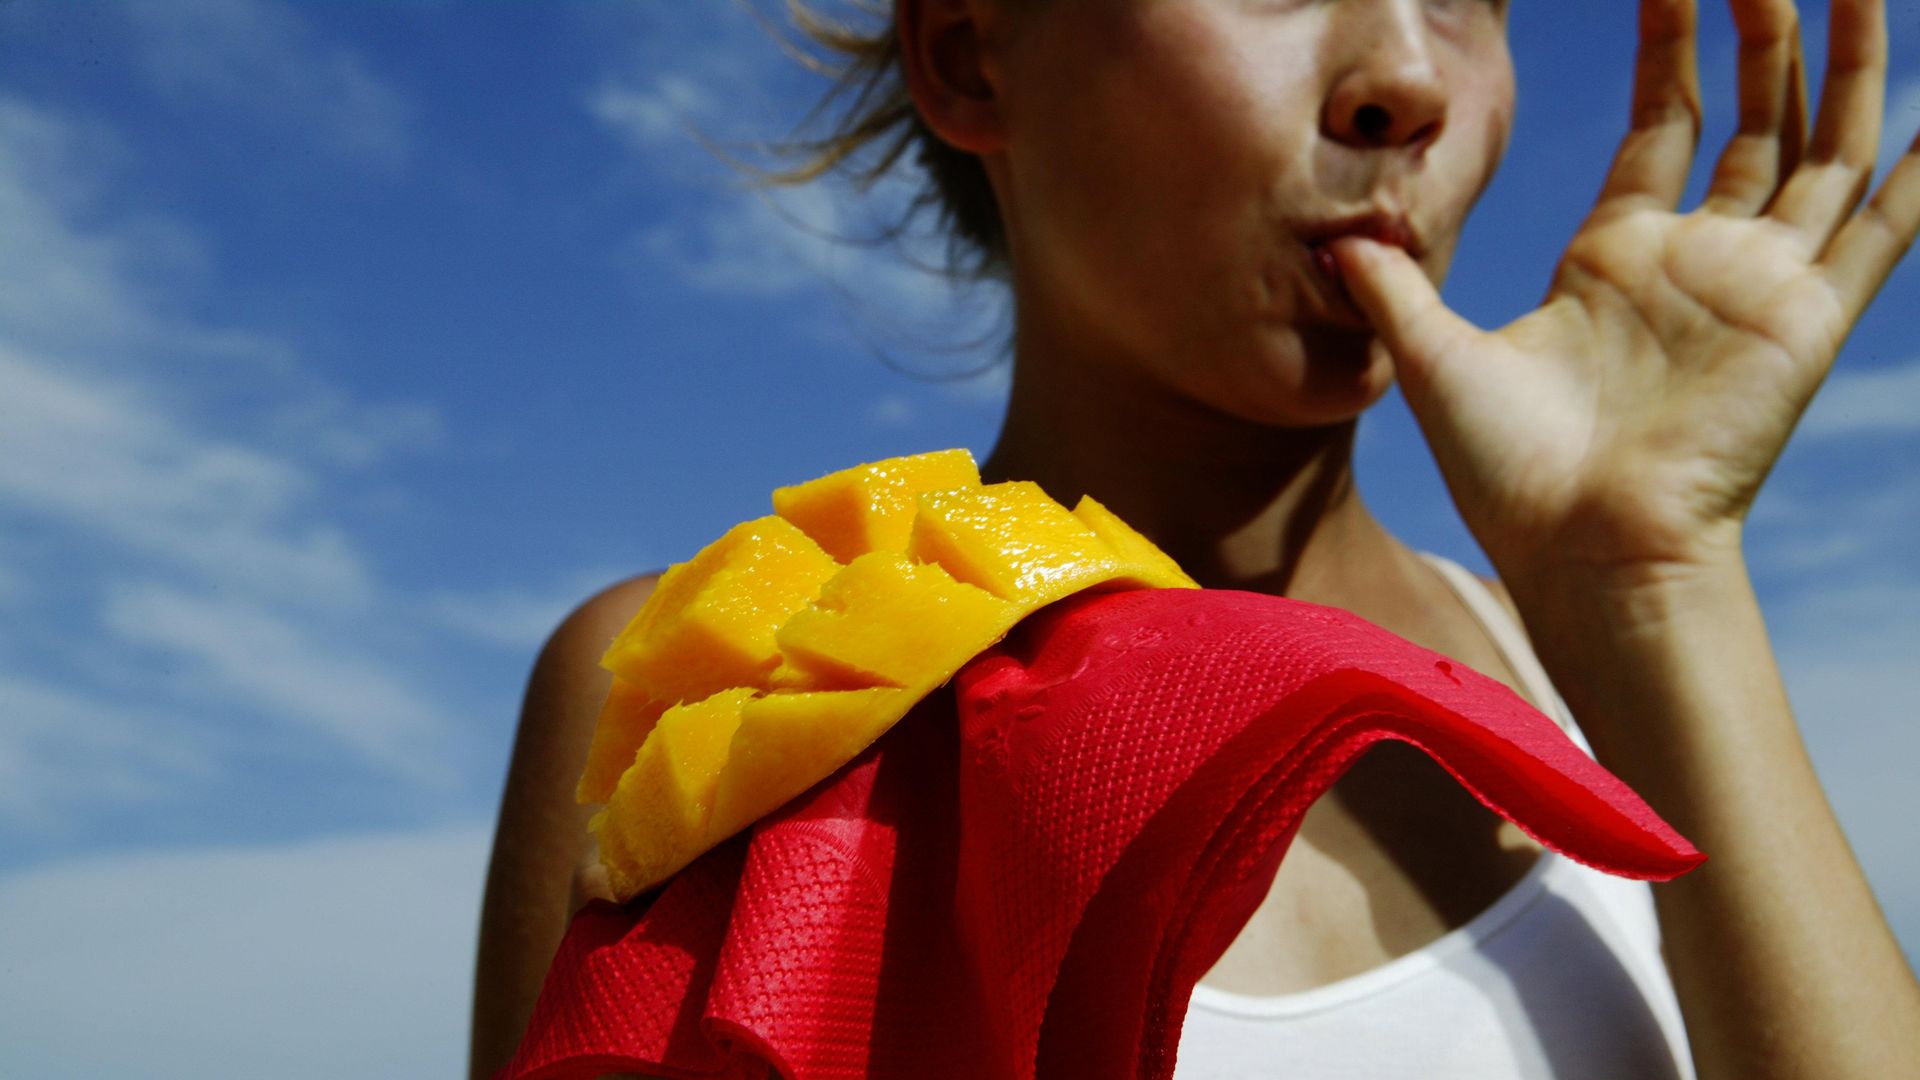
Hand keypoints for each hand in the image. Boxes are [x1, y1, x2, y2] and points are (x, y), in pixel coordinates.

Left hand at [1334, 0, 1918, 588]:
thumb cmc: (1508, 471)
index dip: (1672, 45)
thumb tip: (1335, 236)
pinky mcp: (1808, 319)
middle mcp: (1697, 257)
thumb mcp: (1430, 356)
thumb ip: (1391, 286)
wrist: (1579, 546)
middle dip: (1765, 32)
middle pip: (1753, 115)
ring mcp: (1759, 283)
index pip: (1662, 118)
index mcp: (1616, 254)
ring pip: (1826, 144)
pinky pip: (1885, 231)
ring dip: (1846, 64)